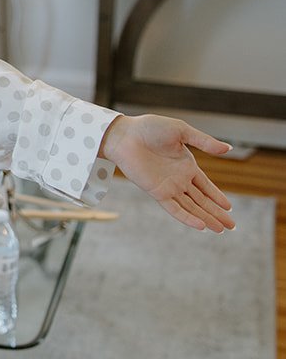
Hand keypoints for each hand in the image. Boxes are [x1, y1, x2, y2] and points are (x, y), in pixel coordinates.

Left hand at [98, 114, 234, 231]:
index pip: (206, 186)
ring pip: (192, 207)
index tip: (229, 208)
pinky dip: (188, 217)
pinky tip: (201, 226)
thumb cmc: (150, 128)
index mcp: (186, 166)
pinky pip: (175, 208)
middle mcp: (179, 179)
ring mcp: (169, 187)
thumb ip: (204, 142)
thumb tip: (228, 149)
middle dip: (217, 213)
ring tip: (221, 230)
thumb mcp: (182, 131)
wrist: (126, 134)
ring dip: (206, 218)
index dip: (217, 197)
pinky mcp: (157, 192)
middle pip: (202, 200)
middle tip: (232, 226)